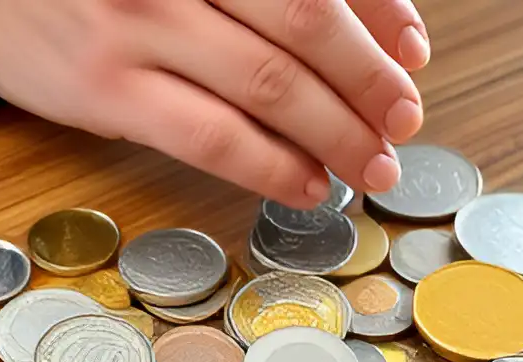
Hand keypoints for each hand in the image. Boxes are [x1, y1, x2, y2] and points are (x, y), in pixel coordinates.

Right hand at [0, 0, 427, 207]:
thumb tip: (389, 35)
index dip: (383, 17)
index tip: (414, 59)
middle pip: (307, 26)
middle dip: (371, 83)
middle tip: (404, 122)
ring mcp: (137, 24)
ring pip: (269, 87)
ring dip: (337, 134)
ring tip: (371, 165)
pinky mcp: (108, 91)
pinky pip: (214, 139)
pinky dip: (274, 168)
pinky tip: (309, 184)